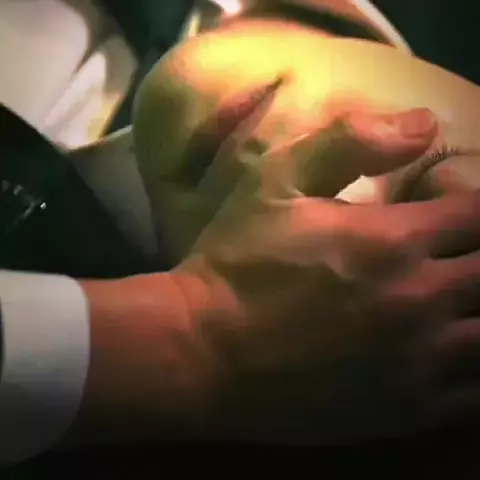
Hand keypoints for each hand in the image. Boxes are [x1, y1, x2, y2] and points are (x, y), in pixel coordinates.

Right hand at [168, 106, 479, 442]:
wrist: (203, 350)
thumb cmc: (236, 262)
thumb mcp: (275, 181)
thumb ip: (350, 141)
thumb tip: (424, 123)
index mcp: (392, 241)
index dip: (472, 205)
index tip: (444, 208)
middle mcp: (419, 301)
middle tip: (449, 251)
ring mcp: (418, 362)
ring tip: (454, 297)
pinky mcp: (406, 410)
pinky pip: (476, 392)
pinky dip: (476, 365)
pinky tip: (451, 348)